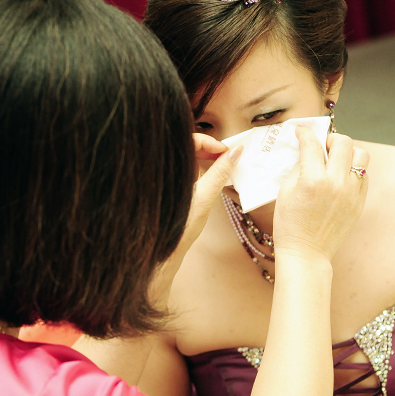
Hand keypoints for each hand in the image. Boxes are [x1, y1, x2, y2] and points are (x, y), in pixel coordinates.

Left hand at [150, 134, 240, 298]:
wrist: (160, 257)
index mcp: (166, 169)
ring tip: (219, 167)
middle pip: (186, 146)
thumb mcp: (205, 199)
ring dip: (203, 158)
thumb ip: (220, 173)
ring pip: (185, 158)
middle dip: (208, 148)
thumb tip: (235, 153)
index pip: (188, 139)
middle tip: (225, 157)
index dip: (208, 141)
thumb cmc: (177, 232)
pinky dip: (196, 169)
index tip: (225, 150)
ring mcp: (162, 179)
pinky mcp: (165, 187)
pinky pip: (182, 170)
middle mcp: (159, 170)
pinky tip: (207, 177)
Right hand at [273, 128, 368, 261]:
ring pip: (361, 155)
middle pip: (343, 143)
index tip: (302, 131)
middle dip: (330, 138)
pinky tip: (340, 176)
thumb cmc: (290, 224)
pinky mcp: (359, 202)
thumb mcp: (285, 191)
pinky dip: (352, 170)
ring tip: (335, 159)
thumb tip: (307, 150)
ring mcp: (351, 193)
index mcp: (313, 180)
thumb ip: (298, 166)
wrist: (307, 252)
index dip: (305, 132)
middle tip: (322, 144)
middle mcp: (336, 183)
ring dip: (348, 152)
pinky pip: (363, 175)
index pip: (312, 144)